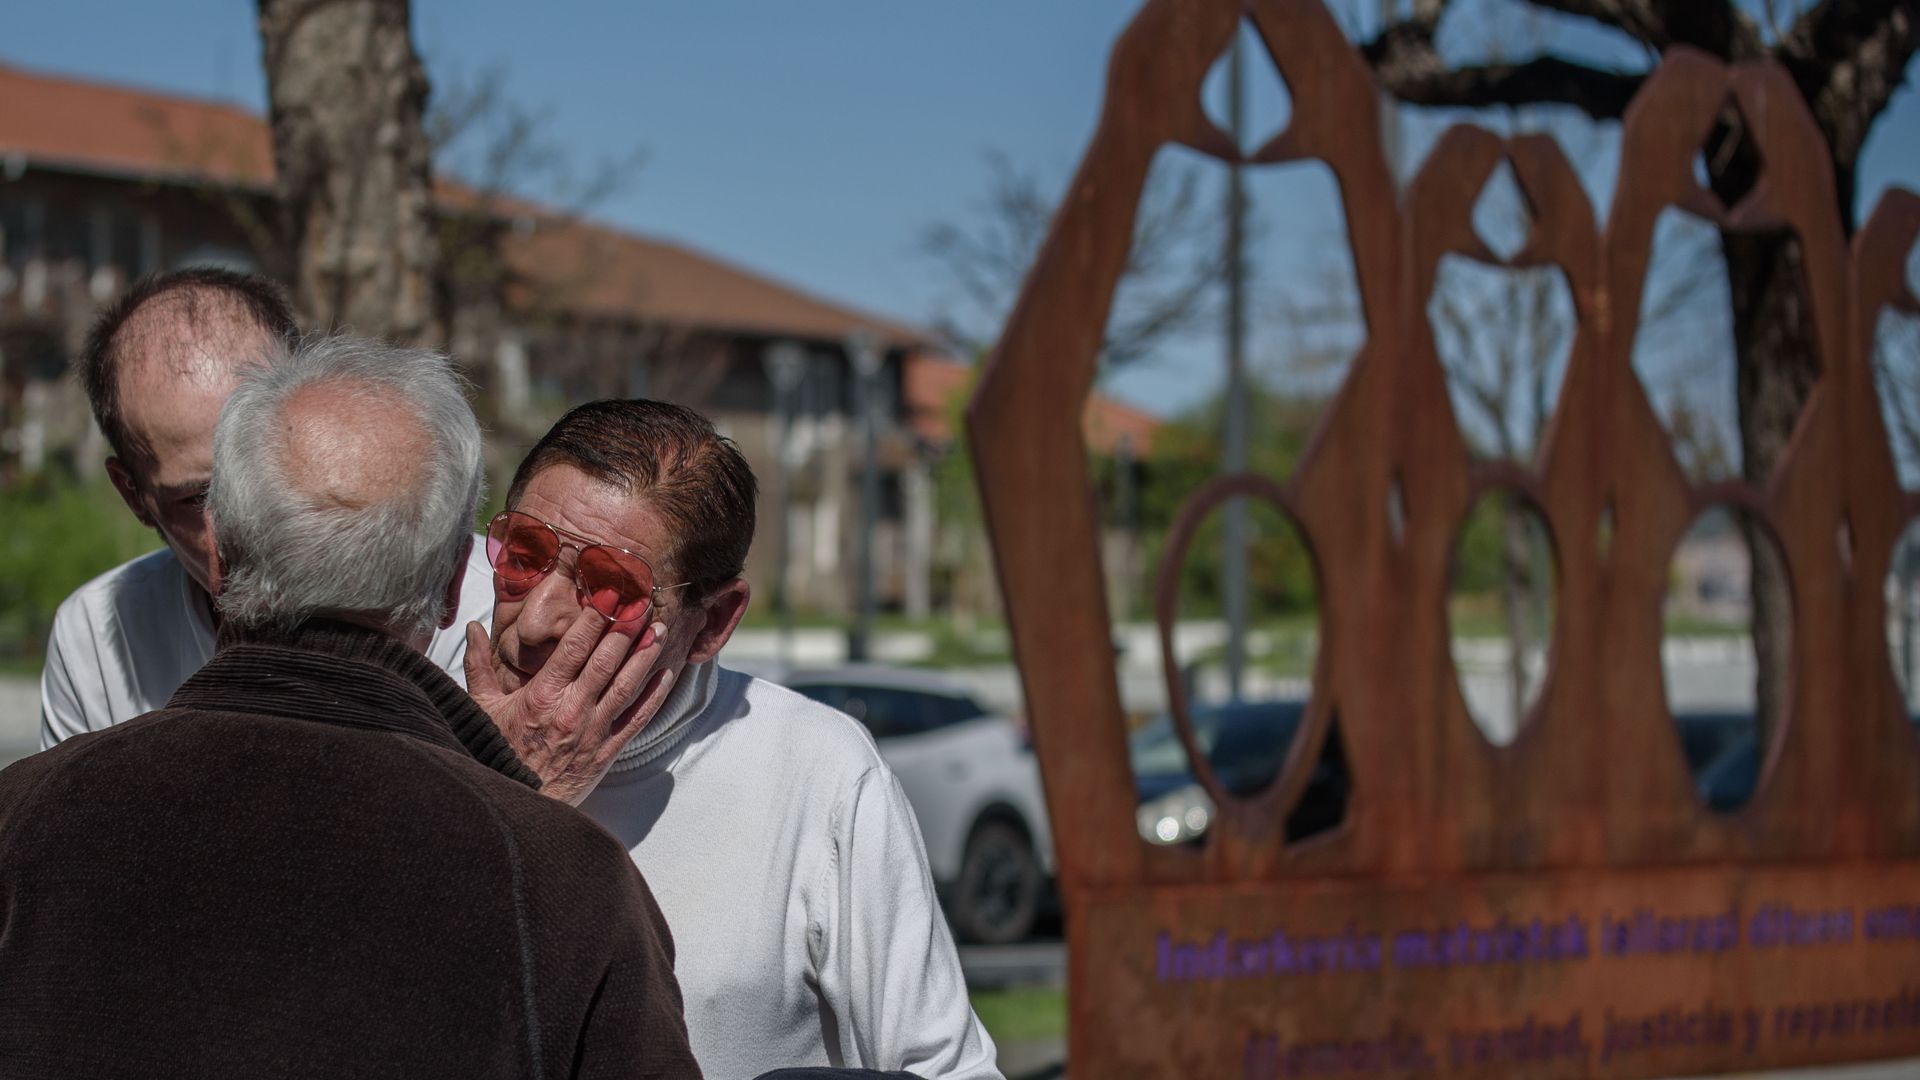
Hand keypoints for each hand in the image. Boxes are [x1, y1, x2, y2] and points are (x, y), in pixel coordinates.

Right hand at [464, 612, 676, 805]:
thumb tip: (472, 628)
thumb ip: (478, 665)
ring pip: (625, 686)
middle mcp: (571, 710)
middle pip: (605, 661)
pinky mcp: (606, 752)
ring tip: (659, 630)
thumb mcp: (481, 707)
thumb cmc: (495, 751)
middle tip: (643, 603)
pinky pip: (636, 720)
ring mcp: (592, 732)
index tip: (609, 595)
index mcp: (542, 695)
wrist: (514, 802)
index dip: (594, 619)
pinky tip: (667, 675)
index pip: (573, 648)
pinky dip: (654, 697)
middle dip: (626, 629)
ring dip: (645, 657)